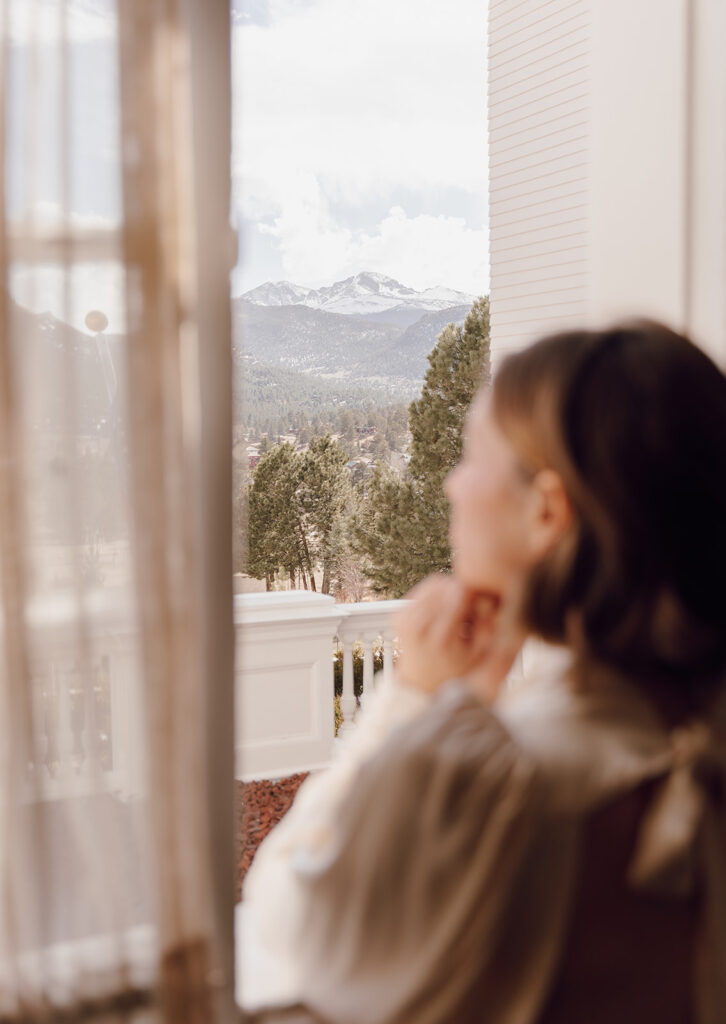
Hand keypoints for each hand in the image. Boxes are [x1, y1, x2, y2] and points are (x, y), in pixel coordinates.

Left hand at [393, 574, 502, 695]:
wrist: (424, 679)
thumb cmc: (458, 666)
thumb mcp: (481, 652)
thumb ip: (487, 624)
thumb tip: (483, 597)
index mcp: (442, 639)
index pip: (461, 592)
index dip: (475, 595)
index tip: (478, 609)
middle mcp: (418, 627)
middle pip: (447, 585)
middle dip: (461, 592)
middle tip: (468, 611)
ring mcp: (404, 619)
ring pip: (436, 583)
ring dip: (449, 591)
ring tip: (456, 612)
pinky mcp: (398, 614)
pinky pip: (424, 589)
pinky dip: (436, 595)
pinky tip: (443, 612)